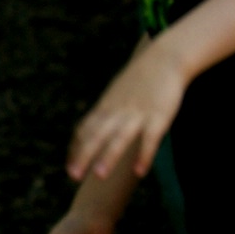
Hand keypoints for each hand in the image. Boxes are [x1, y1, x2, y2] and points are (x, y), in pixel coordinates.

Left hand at [65, 39, 187, 184]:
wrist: (165, 57)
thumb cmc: (140, 79)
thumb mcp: (116, 94)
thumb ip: (104, 113)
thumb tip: (93, 130)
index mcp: (106, 107)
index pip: (85, 130)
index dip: (76, 150)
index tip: (70, 170)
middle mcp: (118, 111)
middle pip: (97, 134)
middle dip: (84, 155)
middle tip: (74, 176)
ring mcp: (138, 114)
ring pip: (120, 136)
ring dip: (109, 156)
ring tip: (99, 176)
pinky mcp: (159, 116)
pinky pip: (150, 138)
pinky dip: (144, 155)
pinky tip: (139, 172)